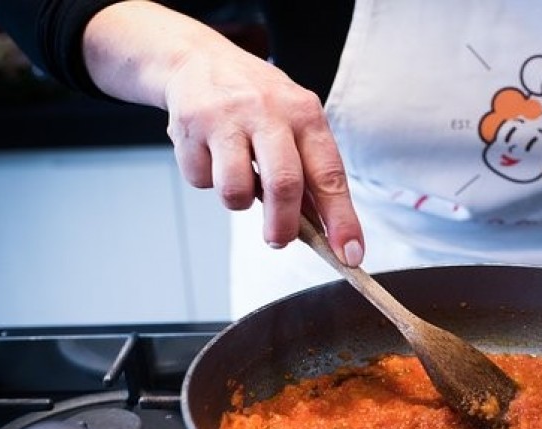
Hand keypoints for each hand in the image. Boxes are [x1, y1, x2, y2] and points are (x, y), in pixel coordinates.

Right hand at [82, 3, 363, 263]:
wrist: (195, 60)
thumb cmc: (256, 104)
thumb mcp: (292, 124)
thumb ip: (308, 173)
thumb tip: (325, 232)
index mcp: (305, 115)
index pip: (330, 175)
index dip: (342, 220)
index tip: (350, 254)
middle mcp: (269, 112)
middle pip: (284, 185)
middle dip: (283, 226)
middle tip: (279, 239)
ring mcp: (228, 117)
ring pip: (236, 190)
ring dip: (238, 201)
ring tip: (237, 180)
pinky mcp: (191, 126)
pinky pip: (201, 180)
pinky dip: (206, 180)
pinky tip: (209, 155)